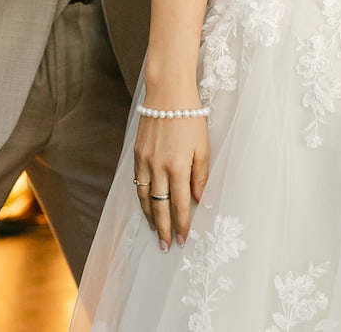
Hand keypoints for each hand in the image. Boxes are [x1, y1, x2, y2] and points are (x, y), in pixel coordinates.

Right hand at [131, 109, 207, 251]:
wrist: (167, 93)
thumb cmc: (190, 117)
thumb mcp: (203, 146)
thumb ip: (200, 175)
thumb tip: (198, 199)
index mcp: (178, 166)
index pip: (179, 204)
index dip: (181, 223)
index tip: (182, 238)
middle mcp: (159, 167)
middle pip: (159, 206)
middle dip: (163, 228)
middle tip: (165, 246)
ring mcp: (145, 161)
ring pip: (145, 197)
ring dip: (149, 216)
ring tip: (154, 231)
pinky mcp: (137, 153)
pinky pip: (137, 182)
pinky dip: (141, 198)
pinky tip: (145, 205)